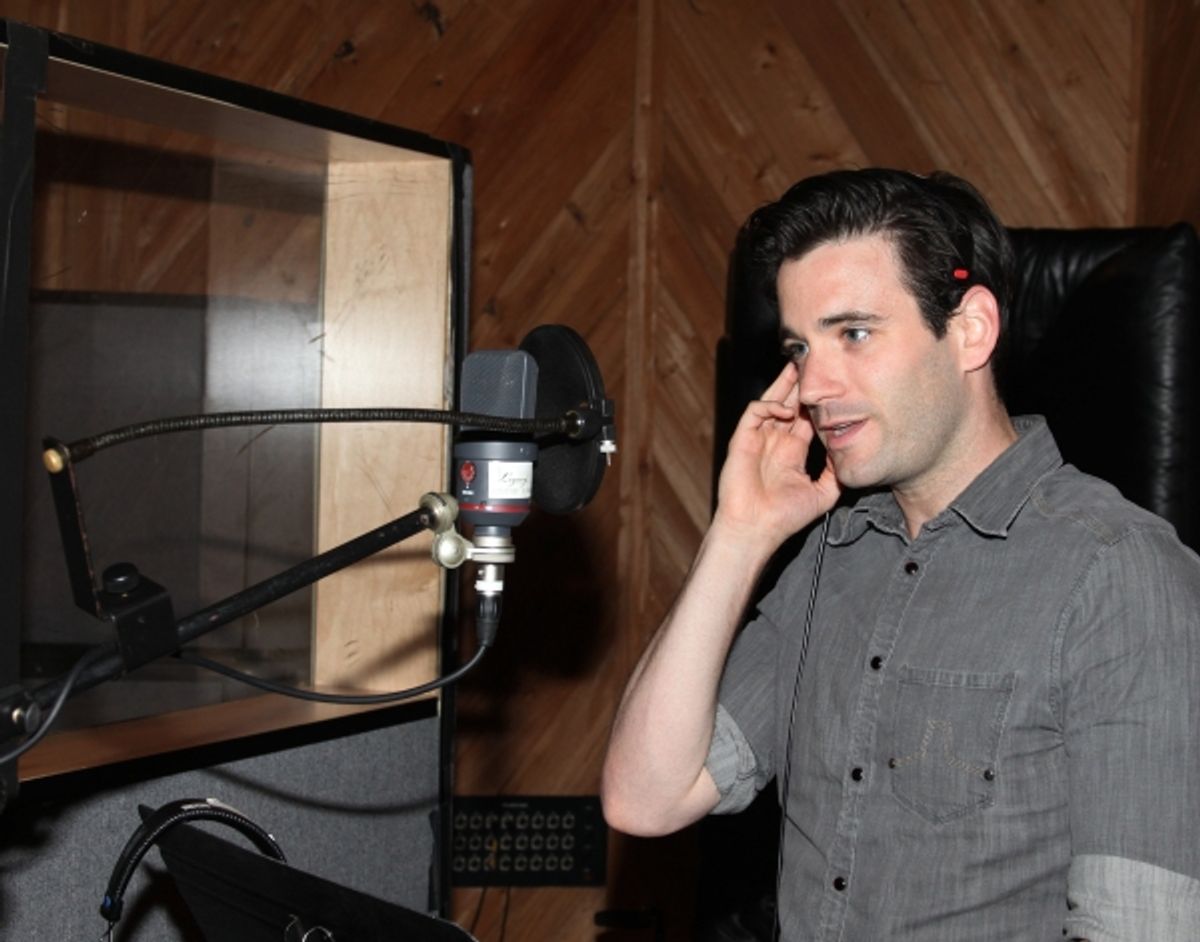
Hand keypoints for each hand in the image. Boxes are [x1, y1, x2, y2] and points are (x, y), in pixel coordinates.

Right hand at [714, 362, 839, 549]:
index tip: (832, 388)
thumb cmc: (784, 517)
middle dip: (799, 384)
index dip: (816, 403)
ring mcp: (757, 439)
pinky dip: (769, 405)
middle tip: (812, 364)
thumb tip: (849, 451)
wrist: (756, 529)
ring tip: (797, 367)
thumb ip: (835, 471)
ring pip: (770, 402)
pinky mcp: (742, 439)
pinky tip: (786, 409)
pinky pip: (755, 412)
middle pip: (787, 404)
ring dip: (783, 385)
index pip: (804, 419)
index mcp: (791, 452)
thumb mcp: (823, 492)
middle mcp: (774, 442)